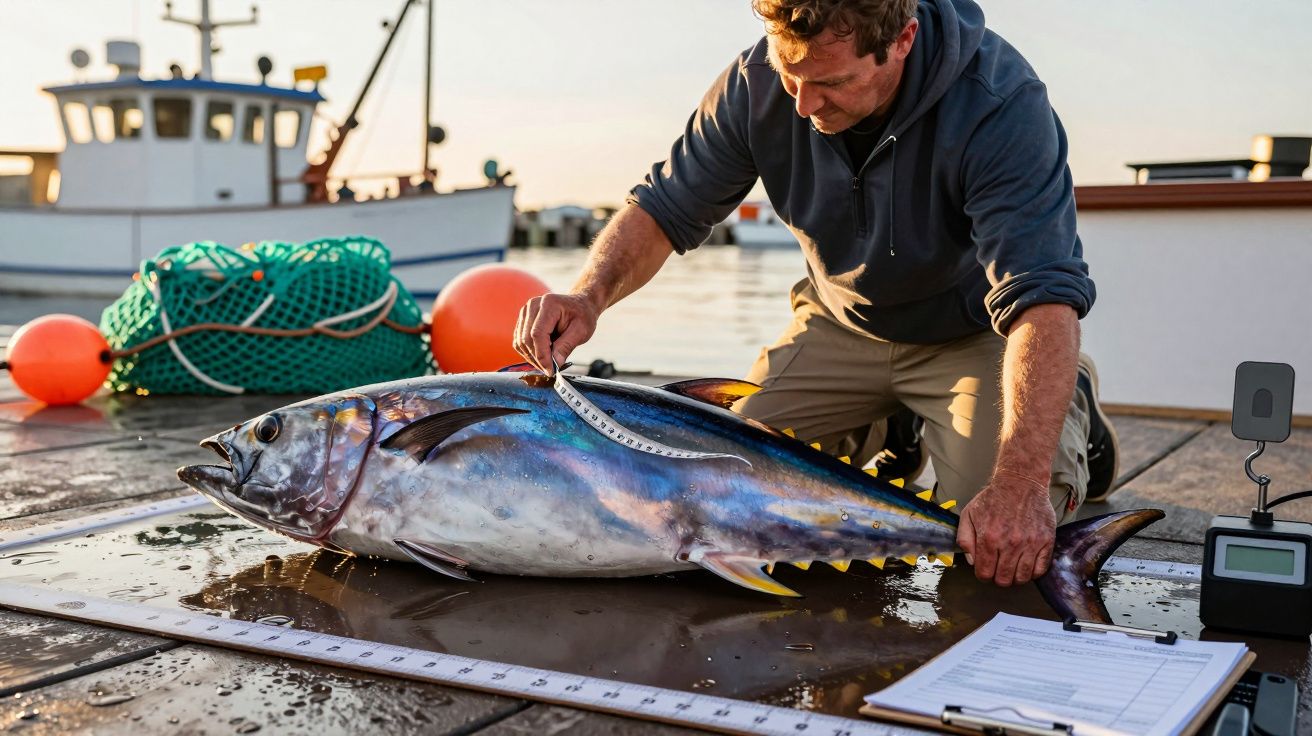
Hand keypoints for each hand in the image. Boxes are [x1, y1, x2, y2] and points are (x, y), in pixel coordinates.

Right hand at [513, 292, 599, 375]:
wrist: (579, 305)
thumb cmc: (582, 315)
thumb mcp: (581, 331)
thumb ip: (566, 346)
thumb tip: (555, 364)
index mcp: (549, 304)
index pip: (537, 334)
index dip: (542, 355)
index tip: (550, 370)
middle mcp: (533, 306)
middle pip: (526, 339)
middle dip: (538, 359)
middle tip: (550, 370)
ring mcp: (526, 312)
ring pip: (520, 342)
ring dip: (532, 357)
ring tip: (548, 363)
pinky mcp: (523, 320)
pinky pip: (519, 341)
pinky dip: (529, 353)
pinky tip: (543, 355)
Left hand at [956, 470, 1055, 585]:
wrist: (1020, 482)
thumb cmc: (994, 498)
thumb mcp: (969, 515)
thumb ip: (965, 539)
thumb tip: (972, 561)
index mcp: (989, 538)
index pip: (985, 574)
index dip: (983, 575)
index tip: (985, 569)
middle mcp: (1010, 544)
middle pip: (1004, 580)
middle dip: (998, 577)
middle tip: (999, 568)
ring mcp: (1030, 543)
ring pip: (1022, 578)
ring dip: (1015, 577)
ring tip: (1012, 566)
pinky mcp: (1046, 541)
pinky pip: (1041, 569)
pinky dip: (1033, 572)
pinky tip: (1026, 563)